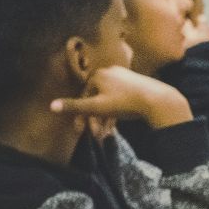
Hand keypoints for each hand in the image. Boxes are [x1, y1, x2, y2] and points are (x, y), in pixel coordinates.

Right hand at [52, 65, 192, 128]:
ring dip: (105, 118)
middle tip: (95, 135)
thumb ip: (75, 106)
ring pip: (109, 100)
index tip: (81, 131)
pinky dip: (116, 112)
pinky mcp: (137, 84)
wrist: (158, 100)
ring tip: (106, 134)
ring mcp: (125, 77)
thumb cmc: (125, 103)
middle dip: (94, 119)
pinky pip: (121, 99)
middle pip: (97, 98)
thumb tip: (51, 106)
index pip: (84, 95)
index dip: (81, 114)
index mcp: (99, 74)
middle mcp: (111, 72)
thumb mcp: (97, 107)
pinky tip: (115, 126)